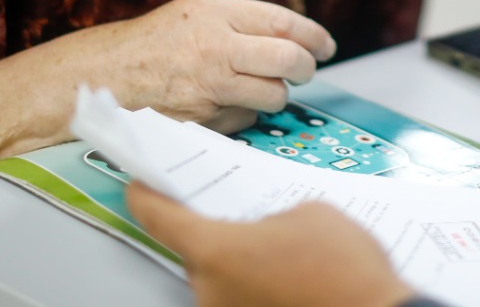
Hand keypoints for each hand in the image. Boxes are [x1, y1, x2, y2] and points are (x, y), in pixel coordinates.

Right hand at [105, 0, 337, 131]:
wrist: (107, 75)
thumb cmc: (157, 41)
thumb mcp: (198, 12)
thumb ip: (243, 20)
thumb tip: (295, 37)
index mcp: (217, 13)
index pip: (283, 23)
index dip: (314, 36)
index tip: (326, 45)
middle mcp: (216, 48)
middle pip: (289, 61)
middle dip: (306, 68)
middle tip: (305, 71)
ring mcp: (210, 88)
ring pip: (274, 95)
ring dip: (276, 94)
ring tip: (260, 86)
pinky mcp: (204, 121)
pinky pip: (247, 120)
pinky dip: (245, 113)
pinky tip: (225, 103)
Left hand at [125, 183, 414, 306]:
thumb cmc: (341, 269)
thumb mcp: (309, 212)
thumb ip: (272, 214)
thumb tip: (270, 229)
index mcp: (214, 250)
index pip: (158, 217)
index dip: (145, 194)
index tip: (138, 182)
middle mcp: (209, 290)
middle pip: (196, 251)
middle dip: (218, 230)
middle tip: (245, 213)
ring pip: (223, 278)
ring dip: (244, 262)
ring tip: (286, 249)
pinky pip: (244, 298)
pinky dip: (261, 285)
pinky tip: (294, 276)